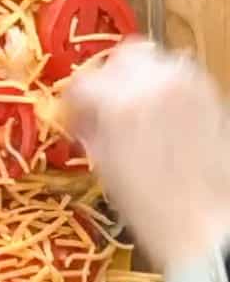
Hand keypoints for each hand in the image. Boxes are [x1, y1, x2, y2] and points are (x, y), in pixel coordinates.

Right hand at [65, 40, 229, 270]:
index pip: (81, 83)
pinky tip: (159, 117)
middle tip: (100, 106)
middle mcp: (155, 82)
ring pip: (154, 60)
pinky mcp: (210, 95)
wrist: (206, 224)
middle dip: (107, 77)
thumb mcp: (105, 167)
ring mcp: (188, 85)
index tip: (71, 118)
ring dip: (137, 79)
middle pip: (122, 57)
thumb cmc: (149, 207)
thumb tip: (81, 118)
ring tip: (133, 110)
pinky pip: (179, 75)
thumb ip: (91, 131)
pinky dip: (164, 87)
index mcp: (119, 102)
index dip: (71, 103)